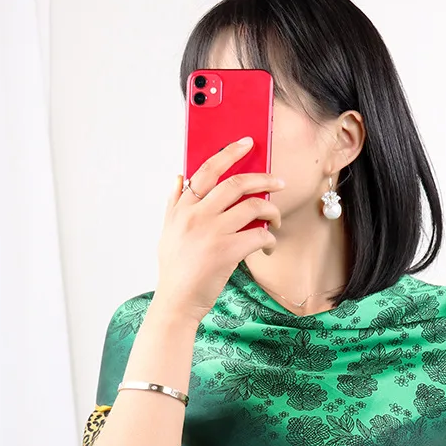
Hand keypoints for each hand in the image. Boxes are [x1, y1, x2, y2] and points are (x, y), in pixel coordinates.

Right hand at [155, 137, 284, 324]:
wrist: (177, 301)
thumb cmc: (175, 269)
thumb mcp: (167, 232)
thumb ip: (174, 203)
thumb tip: (179, 177)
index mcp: (183, 208)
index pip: (207, 170)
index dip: (229, 153)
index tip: (246, 144)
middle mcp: (196, 216)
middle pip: (236, 184)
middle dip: (263, 179)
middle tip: (278, 183)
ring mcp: (212, 233)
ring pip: (253, 207)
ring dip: (271, 212)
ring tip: (275, 220)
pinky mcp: (227, 252)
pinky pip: (259, 235)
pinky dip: (269, 239)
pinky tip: (268, 246)